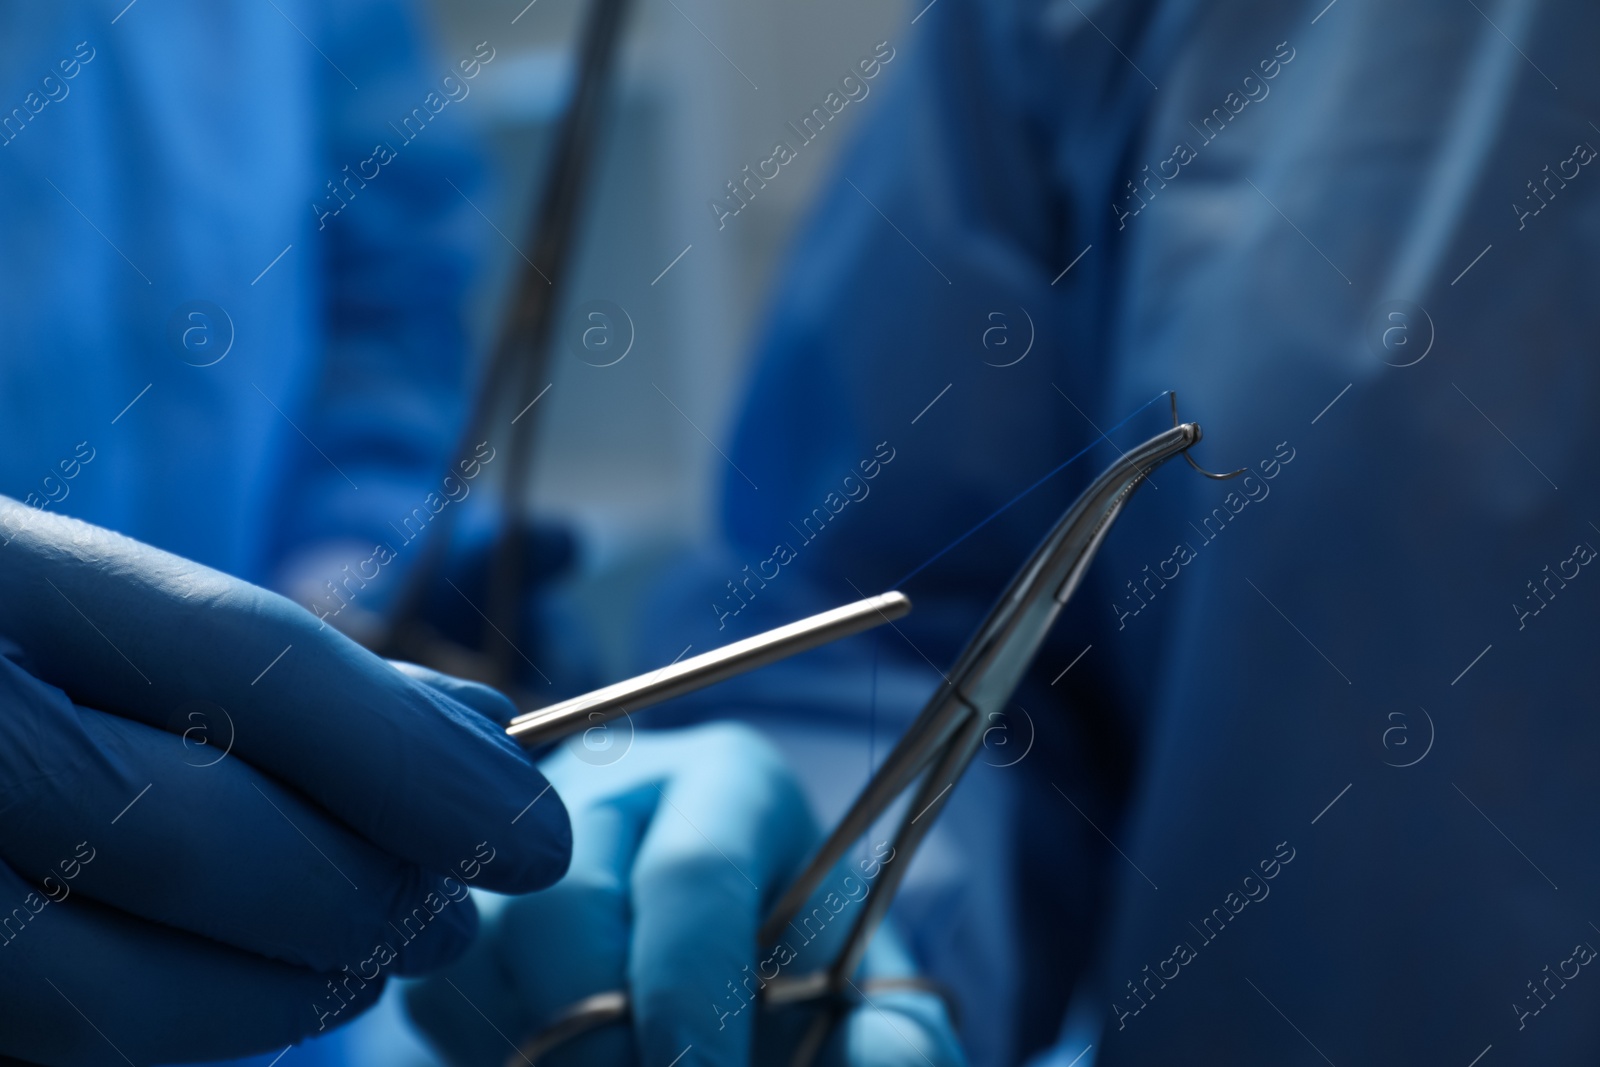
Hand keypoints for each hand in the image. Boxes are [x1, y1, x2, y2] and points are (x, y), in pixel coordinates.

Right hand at [0, 499, 570, 1065]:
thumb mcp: (104, 603)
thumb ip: (277, 669)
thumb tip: (482, 735)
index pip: (236, 661)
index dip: (408, 760)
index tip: (538, 830)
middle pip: (182, 828)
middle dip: (359, 888)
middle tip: (463, 911)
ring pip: (94, 983)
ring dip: (279, 987)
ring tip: (375, 961)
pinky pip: (40, 1031)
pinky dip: (174, 1023)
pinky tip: (255, 990)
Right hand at [404, 724, 966, 1066]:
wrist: (735, 986)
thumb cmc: (805, 984)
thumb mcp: (866, 1002)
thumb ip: (892, 1044)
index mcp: (728, 783)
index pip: (694, 875)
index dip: (692, 997)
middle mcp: (611, 786)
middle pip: (565, 903)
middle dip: (602, 1037)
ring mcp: (520, 838)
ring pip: (487, 947)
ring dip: (542, 1047)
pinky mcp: (459, 906)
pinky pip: (442, 986)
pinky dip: (494, 1048)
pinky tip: (559, 1063)